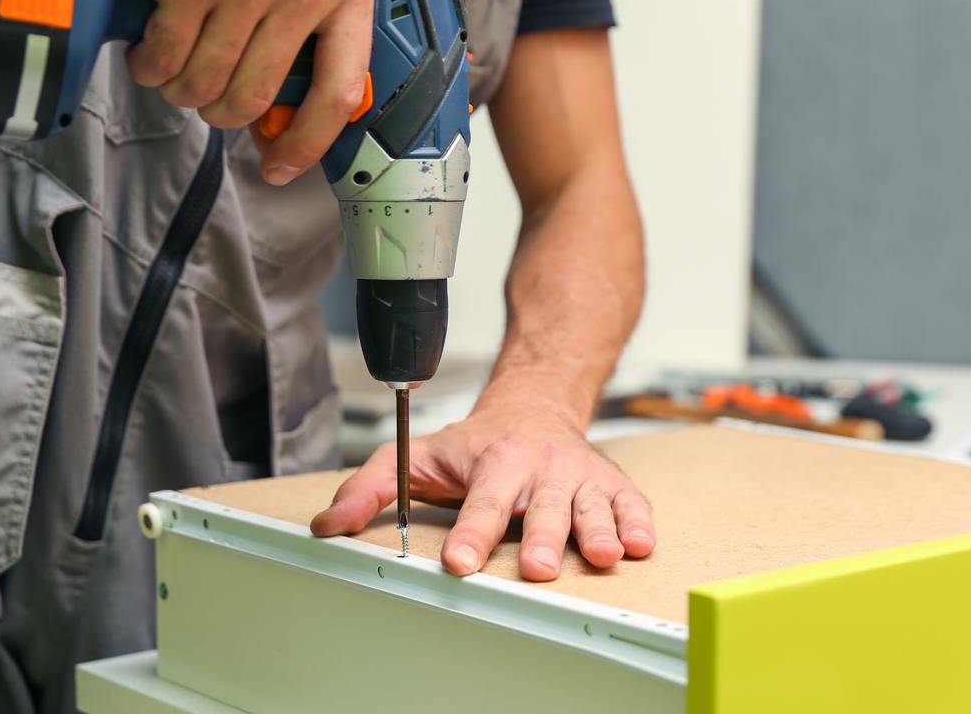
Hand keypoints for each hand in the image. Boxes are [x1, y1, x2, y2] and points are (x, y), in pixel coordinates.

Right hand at [118, 0, 373, 184]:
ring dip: (180, 88)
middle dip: (218, 111)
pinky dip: (149, 63)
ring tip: (176, 59)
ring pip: (206, 85)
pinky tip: (153, 39)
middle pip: (254, 98)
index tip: (281, 168)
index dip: (307, 143)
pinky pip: (165, 58)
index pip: (338, 91)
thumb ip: (304, 40)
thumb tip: (282, 130)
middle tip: (204, 92)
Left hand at [311, 400, 655, 580]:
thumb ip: (371, 488)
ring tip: (603, 555)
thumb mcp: (416, 456)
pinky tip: (639, 544)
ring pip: (589, 505)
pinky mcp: (609, 483)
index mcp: (494, 460)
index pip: (482, 501)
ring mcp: (578, 475)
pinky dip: (638, 522)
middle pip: (542, 506)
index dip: (473, 533)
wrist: (534, 404)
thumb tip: (330, 524)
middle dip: (543, 537)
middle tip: (538, 567)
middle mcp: (540, 467)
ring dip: (598, 530)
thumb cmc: (476, 442)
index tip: (461, 563)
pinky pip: (630, 502)